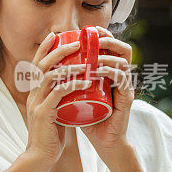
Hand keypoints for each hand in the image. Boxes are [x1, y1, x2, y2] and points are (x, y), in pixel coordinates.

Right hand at [23, 31, 94, 168]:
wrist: (40, 158)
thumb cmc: (50, 136)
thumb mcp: (54, 112)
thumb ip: (60, 100)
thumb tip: (74, 88)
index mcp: (35, 93)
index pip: (37, 65)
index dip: (45, 48)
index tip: (56, 36)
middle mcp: (33, 95)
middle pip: (41, 65)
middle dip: (58, 50)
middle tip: (75, 42)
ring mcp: (36, 104)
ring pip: (50, 76)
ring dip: (68, 65)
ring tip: (85, 60)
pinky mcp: (43, 114)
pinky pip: (58, 94)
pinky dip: (72, 85)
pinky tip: (85, 81)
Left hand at [79, 26, 134, 163]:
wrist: (102, 141)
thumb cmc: (87, 118)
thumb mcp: (75, 94)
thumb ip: (66, 80)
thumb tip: (45, 65)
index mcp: (110, 73)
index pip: (110, 48)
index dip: (102, 35)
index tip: (86, 30)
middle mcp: (120, 77)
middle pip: (122, 49)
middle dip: (109, 40)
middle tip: (94, 37)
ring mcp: (125, 86)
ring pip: (123, 62)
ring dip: (107, 55)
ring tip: (91, 54)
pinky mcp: (127, 98)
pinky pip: (123, 80)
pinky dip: (110, 72)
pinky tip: (98, 70)